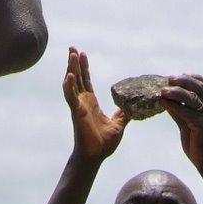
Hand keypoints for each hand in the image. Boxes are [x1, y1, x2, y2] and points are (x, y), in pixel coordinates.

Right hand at [64, 48, 126, 162]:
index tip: (83, 54)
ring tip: (72, 54)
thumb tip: (133, 107)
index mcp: (91, 104)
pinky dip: (69, 86)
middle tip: (72, 47)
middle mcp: (82, 102)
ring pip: (72, 83)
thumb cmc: (103, 143)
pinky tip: (69, 75)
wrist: (95, 156)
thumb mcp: (119, 124)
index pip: (86, 81)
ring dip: (71, 68)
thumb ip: (123, 114)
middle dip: (74, 62)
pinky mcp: (76, 112)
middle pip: (77, 78)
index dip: (84, 68)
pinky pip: (70, 97)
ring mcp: (78, 106)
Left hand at [161, 74, 202, 171]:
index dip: (194, 77)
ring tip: (163, 90)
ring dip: (176, 91)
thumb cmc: (199, 145)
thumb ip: (180, 112)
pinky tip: (163, 103)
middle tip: (169, 78)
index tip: (179, 75)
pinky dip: (174, 105)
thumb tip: (166, 100)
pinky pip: (186, 111)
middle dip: (184, 80)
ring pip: (192, 97)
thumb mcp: (188, 125)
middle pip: (200, 87)